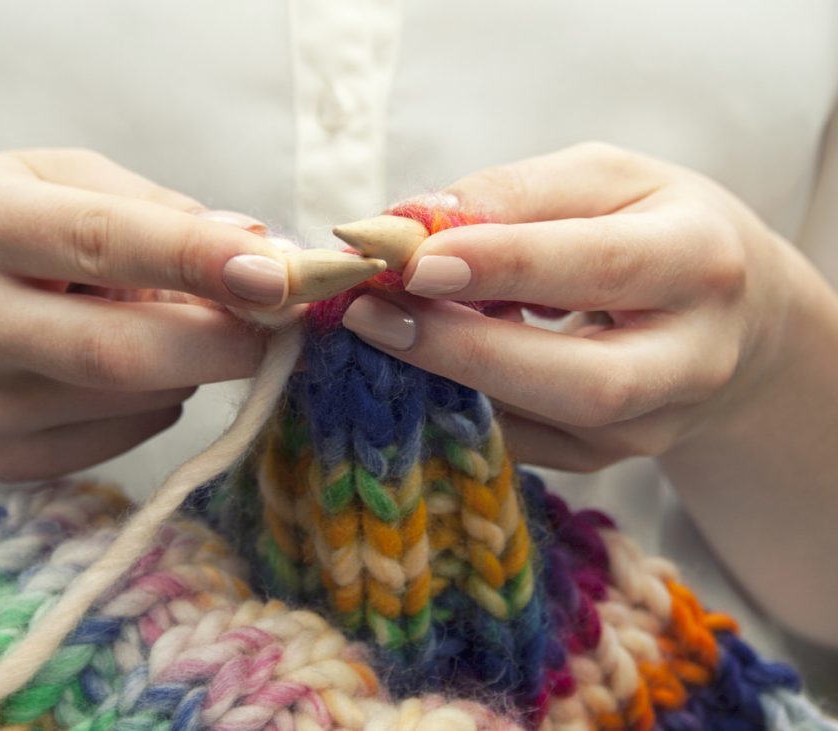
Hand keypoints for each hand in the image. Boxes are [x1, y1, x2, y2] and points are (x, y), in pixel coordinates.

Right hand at [0, 149, 287, 480]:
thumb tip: (261, 250)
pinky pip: (119, 441)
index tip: (280, 275)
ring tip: (163, 325)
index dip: (199, 260)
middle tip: (271, 326)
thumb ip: (159, 209)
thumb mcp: (59, 180)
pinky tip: (128, 371)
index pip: (102, 242)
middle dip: (221, 344)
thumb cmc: (0, 231)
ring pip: (131, 402)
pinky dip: (155, 404)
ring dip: (187, 367)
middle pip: (117, 353)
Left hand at [342, 142, 803, 470]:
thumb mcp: (604, 179)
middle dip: (464, 351)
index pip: (600, 267)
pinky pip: (519, 441)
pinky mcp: (606, 456)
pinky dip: (457, 401)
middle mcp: (691, 359)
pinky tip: (418, 359)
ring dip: (446, 378)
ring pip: (544, 425)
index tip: (412, 260)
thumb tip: (409, 224)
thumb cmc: (657, 228)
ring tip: (379, 326)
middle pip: (581, 382)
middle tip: (370, 315)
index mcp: (699, 261)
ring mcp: (651, 424)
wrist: (733, 317)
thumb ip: (512, 193)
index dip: (504, 266)